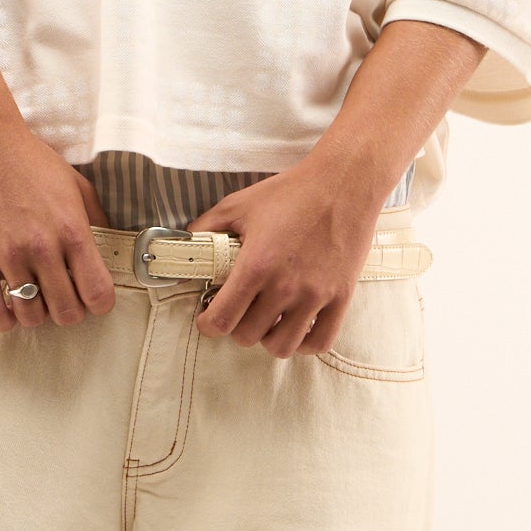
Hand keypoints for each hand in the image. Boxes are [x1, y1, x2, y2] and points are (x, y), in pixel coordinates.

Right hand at [0, 121, 115, 331]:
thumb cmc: (31, 160)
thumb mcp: (77, 184)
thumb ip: (97, 218)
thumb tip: (111, 244)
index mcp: (72, 230)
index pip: (97, 292)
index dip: (100, 303)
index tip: (93, 298)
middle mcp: (42, 247)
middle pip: (66, 312)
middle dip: (70, 312)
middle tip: (63, 299)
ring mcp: (7, 254)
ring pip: (30, 315)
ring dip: (37, 315)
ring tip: (35, 300)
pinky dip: (4, 319)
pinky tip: (9, 309)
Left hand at [188, 156, 384, 357]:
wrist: (343, 183)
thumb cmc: (291, 192)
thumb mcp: (239, 204)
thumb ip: (207, 227)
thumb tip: (187, 243)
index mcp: (256, 265)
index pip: (221, 321)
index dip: (208, 324)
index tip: (209, 316)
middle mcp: (285, 287)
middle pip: (247, 336)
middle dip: (236, 326)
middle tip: (240, 310)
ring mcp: (315, 296)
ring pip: (281, 347)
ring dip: (268, 338)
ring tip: (267, 320)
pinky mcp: (341, 298)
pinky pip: (320, 342)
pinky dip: (304, 343)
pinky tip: (296, 326)